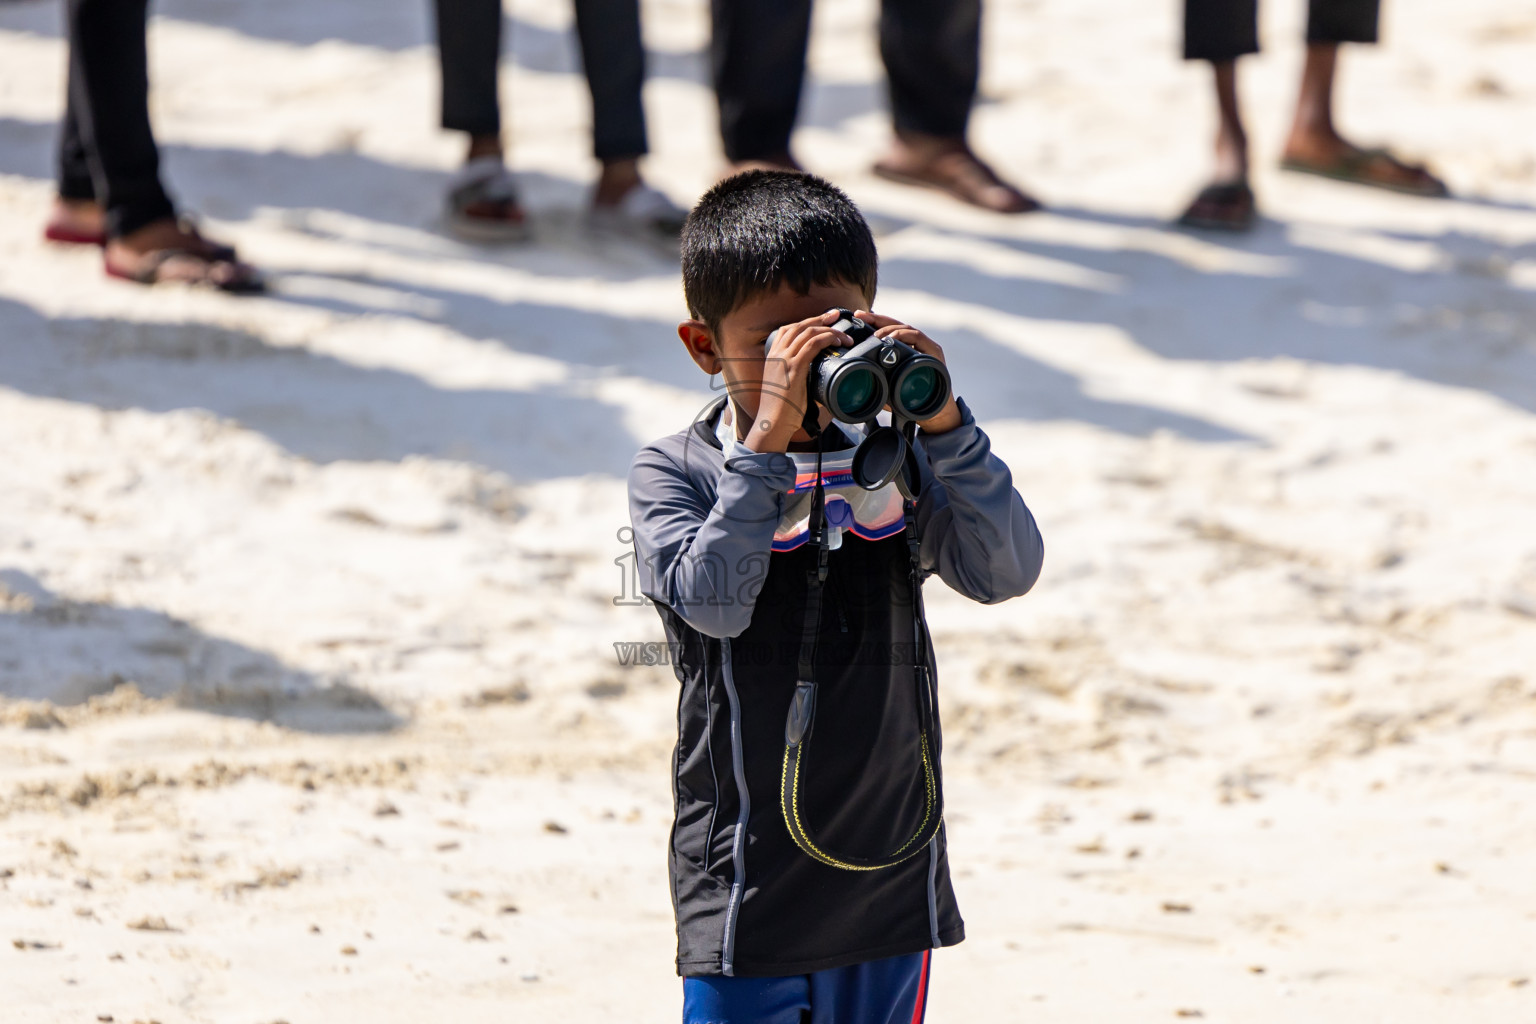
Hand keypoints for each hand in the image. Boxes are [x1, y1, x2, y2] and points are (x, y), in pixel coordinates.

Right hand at [742, 309, 850, 452]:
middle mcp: (777, 353)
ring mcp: (784, 359)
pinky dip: (827, 339)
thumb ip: (799, 376)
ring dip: (829, 330)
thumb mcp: (786, 386)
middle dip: (820, 318)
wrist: (772, 422)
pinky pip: (812, 344)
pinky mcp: (794, 367)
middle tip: (836, 315)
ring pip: (808, 332)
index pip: (789, 329)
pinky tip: (837, 342)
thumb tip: (818, 376)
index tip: (823, 320)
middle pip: (799, 326)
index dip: (807, 322)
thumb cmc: (781, 410)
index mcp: (773, 356)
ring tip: (843, 336)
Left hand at [854, 311, 962, 433]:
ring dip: (888, 328)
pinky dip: (904, 335)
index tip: (857, 317)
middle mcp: (916, 344)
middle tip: (860, 316)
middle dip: (876, 319)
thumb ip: (876, 379)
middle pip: (895, 324)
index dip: (873, 321)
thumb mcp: (888, 387)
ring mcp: (926, 346)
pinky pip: (918, 337)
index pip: (887, 329)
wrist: (934, 413)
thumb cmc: (910, 400)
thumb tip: (855, 377)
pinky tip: (891, 339)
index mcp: (905, 348)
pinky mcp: (934, 352)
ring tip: (875, 336)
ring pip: (906, 328)